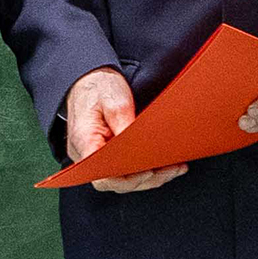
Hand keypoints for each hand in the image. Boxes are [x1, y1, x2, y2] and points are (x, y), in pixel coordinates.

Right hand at [65, 66, 186, 192]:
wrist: (86, 78)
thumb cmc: (96, 87)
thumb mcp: (114, 99)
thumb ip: (125, 122)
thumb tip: (139, 146)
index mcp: (84, 141)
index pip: (103, 175)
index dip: (127, 179)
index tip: (148, 171)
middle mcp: (86, 155)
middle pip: (115, 180)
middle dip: (145, 179)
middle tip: (169, 170)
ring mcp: (96, 156)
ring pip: (122, 178)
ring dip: (148, 176)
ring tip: (173, 168)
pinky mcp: (106, 154)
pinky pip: (123, 169)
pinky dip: (143, 169)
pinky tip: (162, 165)